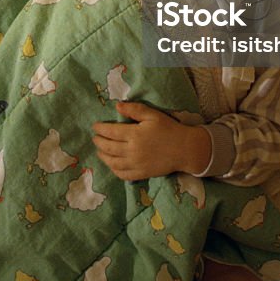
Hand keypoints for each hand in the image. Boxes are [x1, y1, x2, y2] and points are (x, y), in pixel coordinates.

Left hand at [92, 101, 210, 180]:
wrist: (184, 149)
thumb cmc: (169, 129)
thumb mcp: (153, 115)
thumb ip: (134, 109)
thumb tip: (117, 105)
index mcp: (134, 134)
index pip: (111, 132)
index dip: (100, 129)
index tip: (95, 126)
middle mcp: (132, 151)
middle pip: (108, 147)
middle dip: (99, 142)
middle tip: (95, 138)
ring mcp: (135, 164)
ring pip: (112, 162)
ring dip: (103, 156)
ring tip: (100, 151)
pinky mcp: (141, 174)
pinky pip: (122, 174)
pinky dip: (113, 170)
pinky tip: (112, 165)